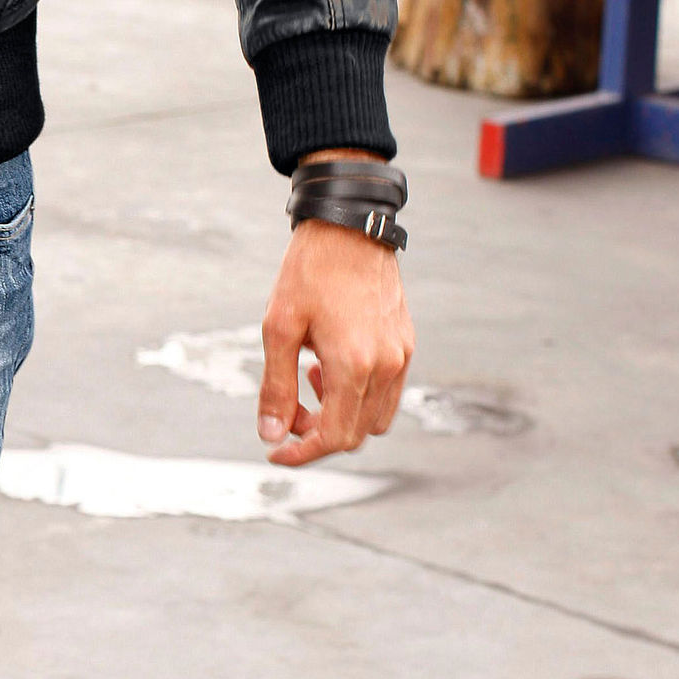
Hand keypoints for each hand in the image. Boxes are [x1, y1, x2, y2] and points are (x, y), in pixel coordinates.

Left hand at [256, 191, 414, 465]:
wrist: (348, 227)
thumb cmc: (308, 273)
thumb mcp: (279, 329)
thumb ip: (276, 387)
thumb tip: (271, 435)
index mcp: (355, 365)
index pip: (334, 436)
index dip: (302, 452)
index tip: (275, 450)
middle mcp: (386, 366)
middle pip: (356, 434)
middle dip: (318, 432)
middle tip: (289, 407)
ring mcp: (401, 355)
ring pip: (375, 417)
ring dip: (340, 414)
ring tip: (312, 376)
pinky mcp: (406, 343)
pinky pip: (388, 392)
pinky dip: (359, 394)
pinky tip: (332, 363)